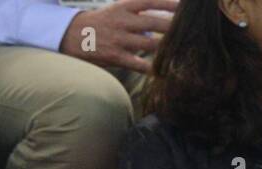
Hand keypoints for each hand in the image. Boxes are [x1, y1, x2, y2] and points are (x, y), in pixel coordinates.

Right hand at [59, 0, 178, 73]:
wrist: (71, 35)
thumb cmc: (100, 22)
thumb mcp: (118, 9)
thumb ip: (139, 12)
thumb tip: (164, 16)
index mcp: (125, 7)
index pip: (153, 1)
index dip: (171, 4)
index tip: (187, 6)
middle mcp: (123, 22)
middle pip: (156, 23)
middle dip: (174, 27)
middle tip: (190, 31)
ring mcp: (118, 40)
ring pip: (150, 44)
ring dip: (167, 47)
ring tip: (182, 50)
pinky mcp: (114, 57)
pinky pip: (137, 63)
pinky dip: (151, 67)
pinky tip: (162, 70)